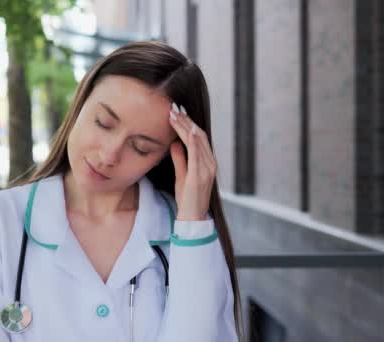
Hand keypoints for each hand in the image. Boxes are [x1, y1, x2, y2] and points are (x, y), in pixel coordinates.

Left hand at [167, 102, 216, 220]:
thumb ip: (180, 158)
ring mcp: (207, 169)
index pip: (199, 138)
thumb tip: (174, 142)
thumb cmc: (187, 199)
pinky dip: (192, 140)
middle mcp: (210, 163)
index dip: (188, 124)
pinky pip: (197, 154)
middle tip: (174, 108)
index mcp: (207, 163)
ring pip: (198, 141)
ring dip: (186, 126)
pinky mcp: (200, 175)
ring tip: (174, 115)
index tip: (176, 112)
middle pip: (199, 136)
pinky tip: (186, 130)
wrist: (192, 218)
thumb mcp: (182, 175)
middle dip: (186, 120)